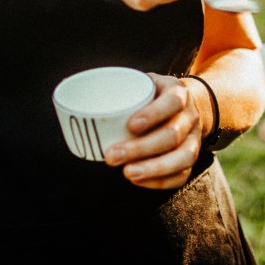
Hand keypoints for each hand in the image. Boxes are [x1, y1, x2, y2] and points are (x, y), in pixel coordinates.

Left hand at [104, 74, 203, 189]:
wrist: (185, 106)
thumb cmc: (154, 95)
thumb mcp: (143, 83)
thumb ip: (118, 88)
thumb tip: (69, 86)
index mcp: (179, 93)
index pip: (172, 102)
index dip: (153, 114)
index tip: (130, 126)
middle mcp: (190, 116)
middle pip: (173, 135)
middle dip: (141, 148)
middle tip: (112, 156)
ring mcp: (195, 139)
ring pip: (182, 157)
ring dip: (153, 168)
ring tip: (126, 173)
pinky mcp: (191, 159)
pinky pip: (182, 175)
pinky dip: (160, 181)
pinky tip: (138, 181)